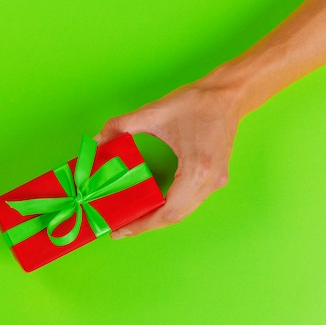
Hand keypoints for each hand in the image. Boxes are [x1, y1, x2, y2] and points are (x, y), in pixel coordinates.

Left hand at [95, 81, 242, 237]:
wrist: (228, 94)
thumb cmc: (196, 102)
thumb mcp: (154, 111)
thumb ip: (121, 125)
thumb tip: (97, 140)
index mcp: (196, 169)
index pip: (167, 211)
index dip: (142, 224)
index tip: (121, 230)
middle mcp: (210, 181)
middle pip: (174, 216)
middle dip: (146, 225)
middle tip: (120, 229)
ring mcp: (216, 182)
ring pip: (183, 212)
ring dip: (157, 219)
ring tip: (132, 220)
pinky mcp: (216, 178)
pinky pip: (189, 202)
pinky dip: (169, 208)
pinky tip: (151, 206)